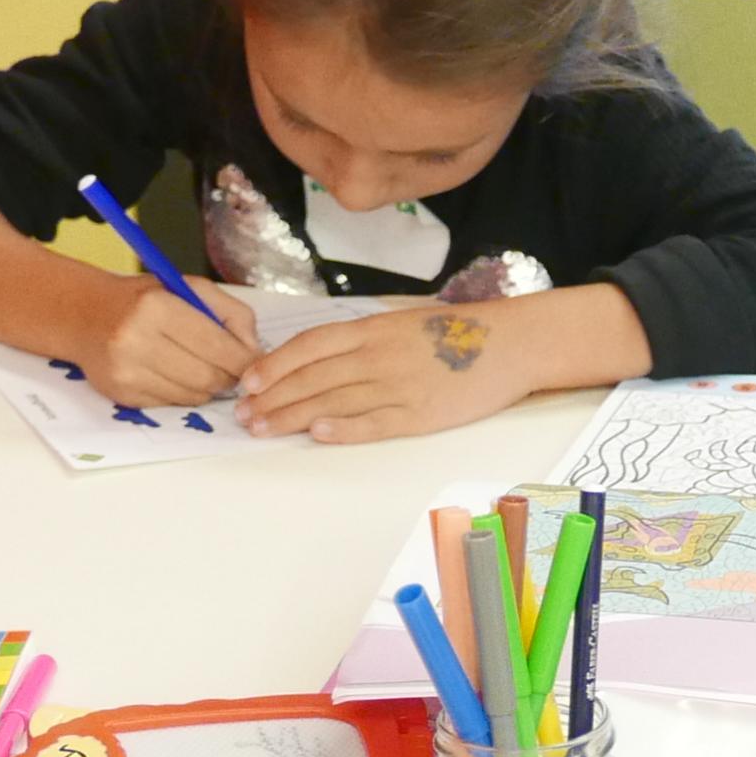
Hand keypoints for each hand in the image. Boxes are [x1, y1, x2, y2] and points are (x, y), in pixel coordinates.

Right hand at [82, 276, 256, 405]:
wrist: (84, 315)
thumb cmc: (145, 300)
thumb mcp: (190, 289)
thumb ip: (232, 314)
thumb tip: (255, 352)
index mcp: (157, 307)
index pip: (219, 347)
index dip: (245, 359)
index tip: (252, 360)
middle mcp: (136, 340)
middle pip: (209, 377)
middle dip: (230, 377)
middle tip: (232, 369)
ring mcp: (126, 372)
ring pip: (194, 396)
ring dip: (208, 387)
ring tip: (202, 367)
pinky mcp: (121, 394)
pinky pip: (172, 404)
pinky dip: (184, 393)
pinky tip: (175, 373)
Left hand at [240, 300, 535, 442]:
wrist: (511, 343)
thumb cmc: (457, 333)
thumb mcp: (403, 324)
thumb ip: (364, 340)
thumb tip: (320, 360)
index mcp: (373, 330)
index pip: (309, 346)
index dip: (274, 365)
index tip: (248, 382)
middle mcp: (378, 356)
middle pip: (313, 377)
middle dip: (273, 398)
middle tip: (244, 417)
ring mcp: (398, 386)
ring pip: (333, 401)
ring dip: (293, 416)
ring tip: (264, 429)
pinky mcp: (420, 414)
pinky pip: (374, 423)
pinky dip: (344, 427)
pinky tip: (317, 433)